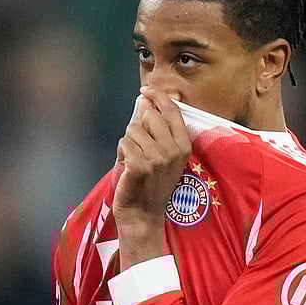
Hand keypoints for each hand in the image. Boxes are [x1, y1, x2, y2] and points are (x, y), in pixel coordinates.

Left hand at [113, 87, 191, 227]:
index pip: (171, 110)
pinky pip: (123, 143)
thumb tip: (149, 98)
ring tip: (135, 160)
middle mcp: (173, 150)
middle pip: (148, 117)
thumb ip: (160, 128)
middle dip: (138, 128)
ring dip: (128, 143)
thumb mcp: (164, 155)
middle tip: (140, 148)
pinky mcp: (140, 165)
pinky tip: (128, 167)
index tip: (146, 90)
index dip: (158, 96)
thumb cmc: (151, 183)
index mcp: (184, 145)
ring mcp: (157, 158)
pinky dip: (121, 154)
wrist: (143, 214)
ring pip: (132, 130)